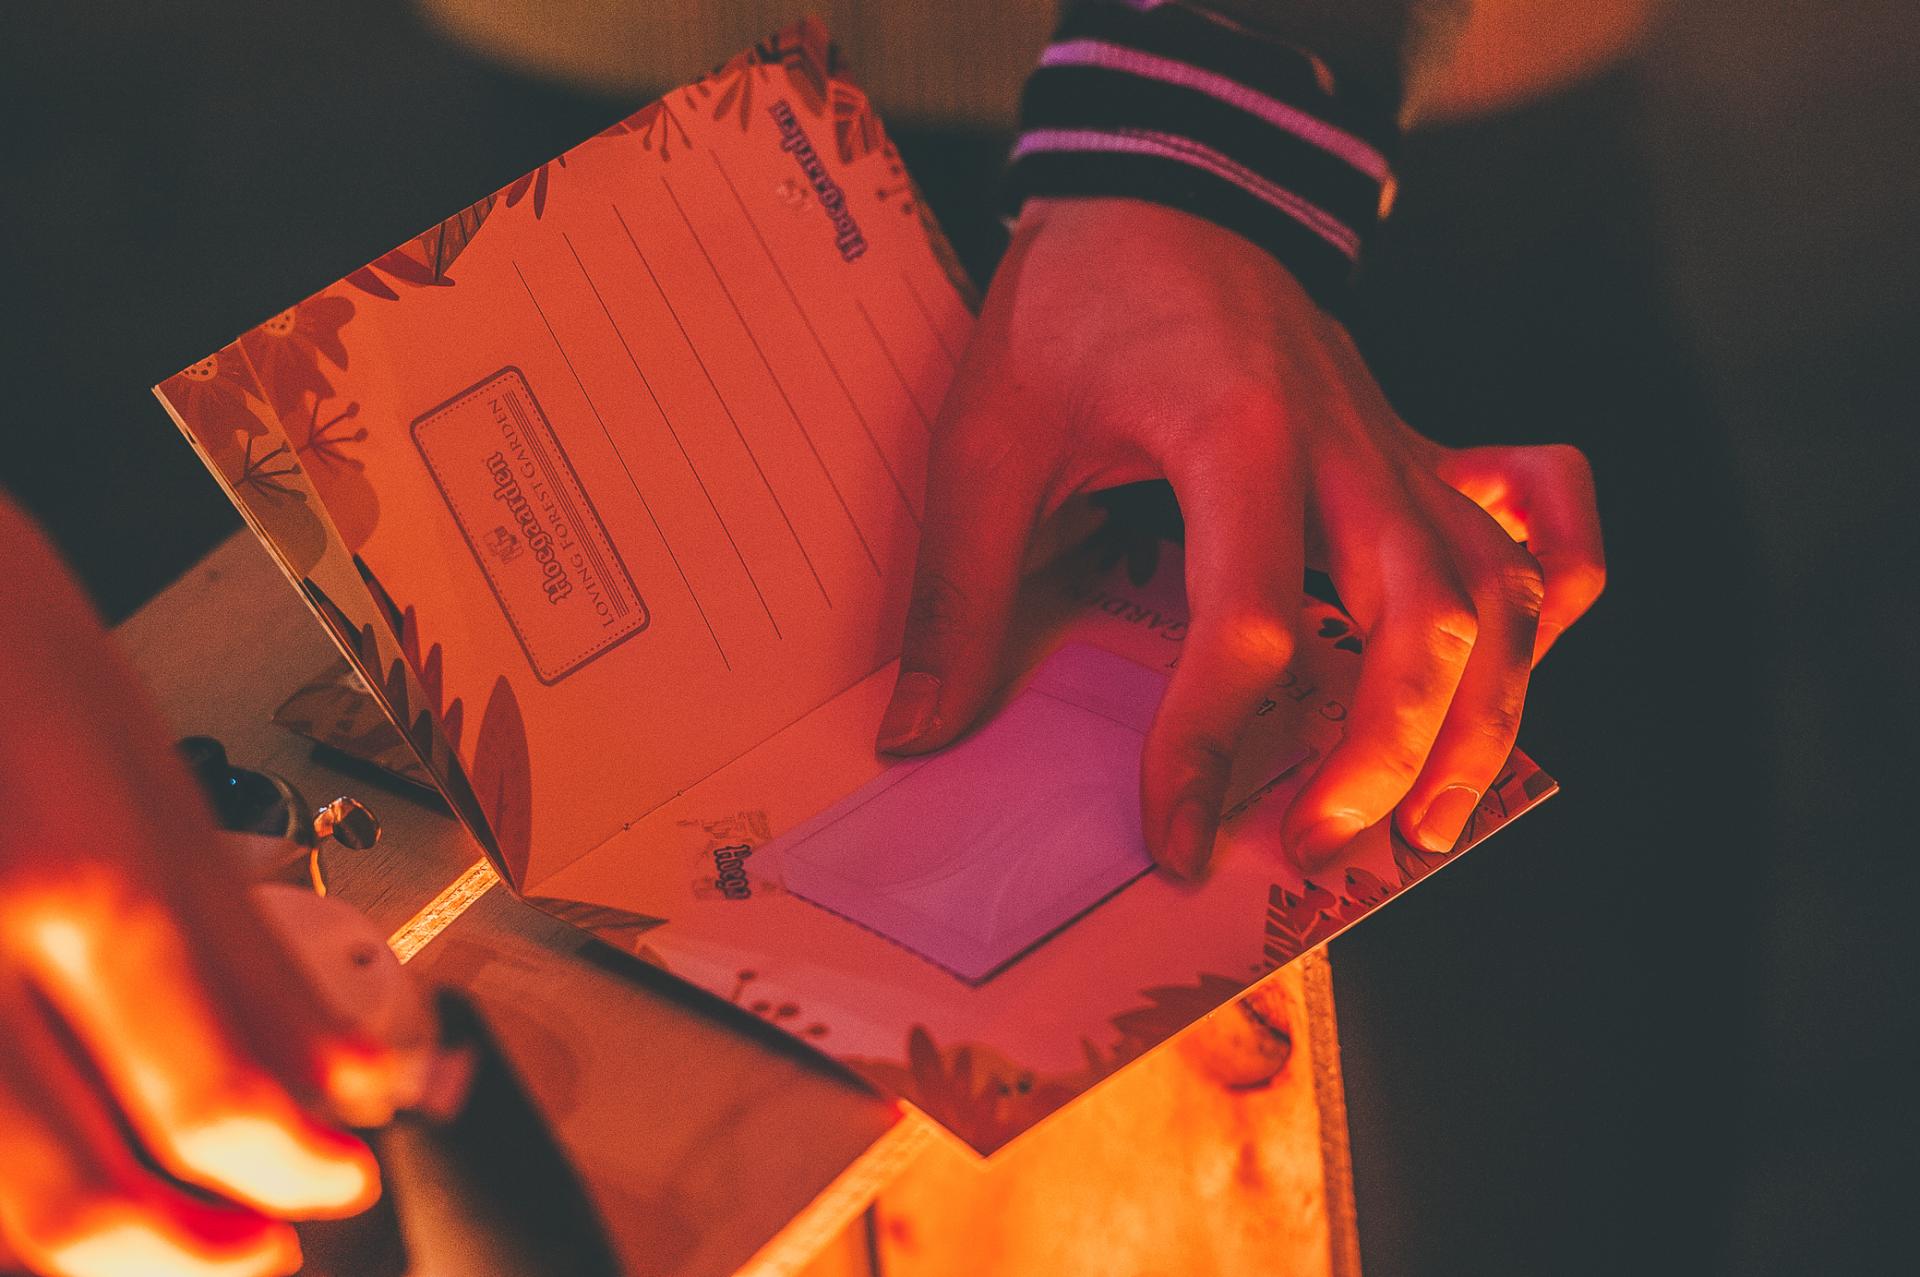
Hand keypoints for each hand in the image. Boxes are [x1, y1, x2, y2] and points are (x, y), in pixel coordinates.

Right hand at [0, 497, 399, 1276]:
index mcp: (85, 878)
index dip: (297, 1173)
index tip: (345, 1183)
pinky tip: (52, 1165)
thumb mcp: (157, 780)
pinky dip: (5, 1181)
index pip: (213, 1097)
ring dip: (95, 1244)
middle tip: (260, 1250)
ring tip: (170, 1235)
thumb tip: (359, 1079)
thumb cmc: (8, 650)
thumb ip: (247, 945)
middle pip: (76, 1193)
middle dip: (191, 1254)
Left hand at [878, 197, 1602, 875]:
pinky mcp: (1418, 450)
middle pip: (1422, 623)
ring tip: (1428, 826)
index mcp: (1236, 433)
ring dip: (1481, 723)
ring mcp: (1398, 448)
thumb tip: (922, 732)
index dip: (1209, 747)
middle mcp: (1346, 443)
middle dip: (1382, 761)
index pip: (1249, 620)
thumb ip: (956, 589)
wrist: (1159, 186)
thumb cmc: (1075, 301)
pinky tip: (1516, 670)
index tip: (1172, 835)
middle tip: (1310, 851)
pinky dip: (1555, 594)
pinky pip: (1539, 518)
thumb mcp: (986, 435)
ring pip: (1500, 594)